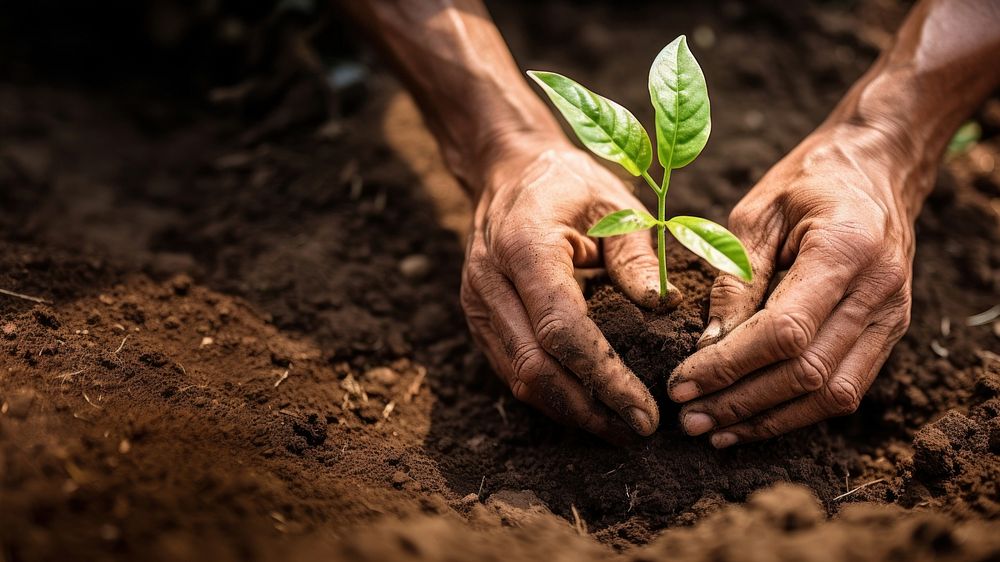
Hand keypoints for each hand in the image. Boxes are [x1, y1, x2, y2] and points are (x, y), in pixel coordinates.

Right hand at [461, 138, 674, 440]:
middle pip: (533, 368)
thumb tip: (662, 308)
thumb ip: (636, 254)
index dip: (603, 377)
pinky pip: (511, 369)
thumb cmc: (567, 184)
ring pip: (518, 379)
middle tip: (637, 431)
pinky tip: (587, 404)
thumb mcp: (613, 203)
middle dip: (587, 410)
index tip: (644, 411)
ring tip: (617, 427)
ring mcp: (477, 303)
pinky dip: (550, 394)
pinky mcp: (478, 319)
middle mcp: (490, 281)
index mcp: (525, 246)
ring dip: (568, 411)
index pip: (561, 330)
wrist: (508, 171)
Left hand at [669, 123, 920, 446]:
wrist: (879, 166)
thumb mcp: (758, 212)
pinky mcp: (890, 332)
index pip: (784, 331)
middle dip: (740, 402)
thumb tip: (708, 346)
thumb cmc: (810, 180)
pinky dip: (798, 412)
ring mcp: (892, 315)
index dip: (729, 366)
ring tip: (714, 431)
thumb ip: (735, 278)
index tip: (682, 382)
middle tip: (687, 418)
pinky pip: (847, 388)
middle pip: (807, 372)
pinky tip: (753, 420)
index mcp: (845, 249)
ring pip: (832, 394)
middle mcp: (879, 290)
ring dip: (768, 420)